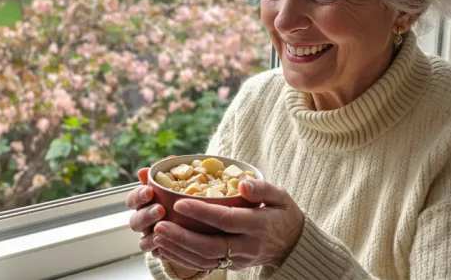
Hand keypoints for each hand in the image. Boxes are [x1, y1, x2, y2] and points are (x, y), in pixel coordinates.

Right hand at [127, 158, 199, 277]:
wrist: (197, 220)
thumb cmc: (184, 196)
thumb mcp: (181, 182)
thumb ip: (173, 172)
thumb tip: (168, 160)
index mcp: (144, 203)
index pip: (132, 200)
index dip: (138, 195)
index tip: (149, 190)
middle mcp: (144, 221)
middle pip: (134, 221)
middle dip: (146, 215)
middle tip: (160, 209)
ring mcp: (150, 237)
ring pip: (142, 240)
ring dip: (151, 235)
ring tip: (164, 228)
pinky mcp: (160, 251)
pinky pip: (155, 254)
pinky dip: (159, 250)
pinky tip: (167, 244)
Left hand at [151, 179, 303, 271]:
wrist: (293, 245)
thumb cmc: (283, 214)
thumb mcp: (281, 196)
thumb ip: (262, 188)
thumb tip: (242, 184)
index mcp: (259, 225)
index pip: (226, 220)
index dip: (202, 213)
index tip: (179, 202)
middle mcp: (248, 246)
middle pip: (211, 246)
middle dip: (182, 237)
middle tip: (159, 224)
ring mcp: (239, 259)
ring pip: (205, 260)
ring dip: (178, 250)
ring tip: (157, 236)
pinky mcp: (232, 267)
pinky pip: (205, 266)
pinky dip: (183, 259)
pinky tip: (167, 248)